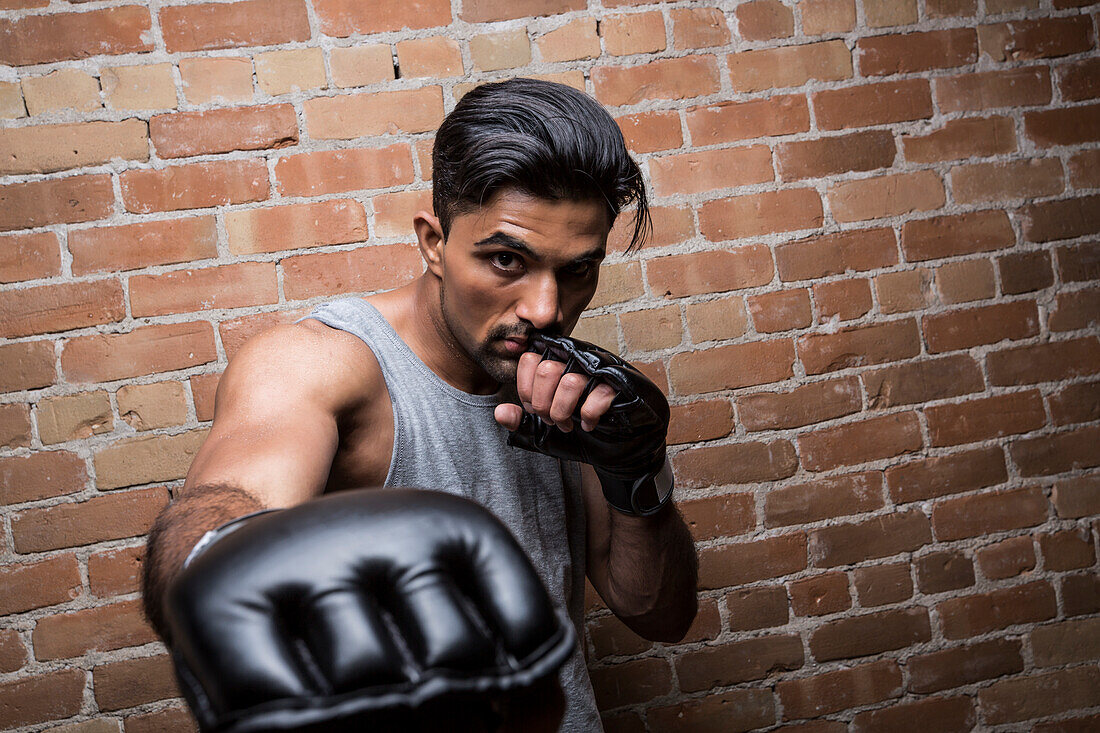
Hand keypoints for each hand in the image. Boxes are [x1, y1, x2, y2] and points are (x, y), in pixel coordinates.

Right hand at [163, 489, 573, 732]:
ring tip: (360, 707)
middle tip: (416, 714)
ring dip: (368, 718)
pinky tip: (301, 709)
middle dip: (444, 714)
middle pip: (455, 662)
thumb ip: (509, 655)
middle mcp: (385, 530)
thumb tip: (542, 722)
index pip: (523, 629)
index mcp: (451, 525)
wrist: (229, 550)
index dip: (519, 694)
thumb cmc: (357, 599)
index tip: (489, 706)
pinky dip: (293, 722)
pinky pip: (275, 702)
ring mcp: (307, 562)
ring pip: (371, 686)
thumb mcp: (445, 600)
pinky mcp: (228, 602)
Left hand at [496, 333, 671, 515]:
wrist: (616, 451)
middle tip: (552, 421)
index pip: (529, 360)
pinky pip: (598, 394)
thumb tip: (500, 413)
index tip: (533, 410)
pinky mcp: (621, 385)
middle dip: (543, 404)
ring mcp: (601, 370)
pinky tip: (590, 424)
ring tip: (569, 425)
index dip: (526, 390)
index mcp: (557, 363)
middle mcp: (578, 359)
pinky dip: (589, 415)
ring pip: (570, 381)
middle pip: (547, 369)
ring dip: (565, 412)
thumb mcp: (543, 433)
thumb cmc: (581, 436)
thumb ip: (521, 422)